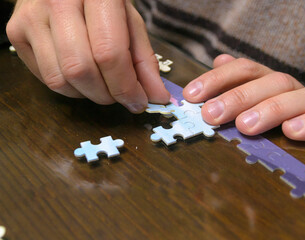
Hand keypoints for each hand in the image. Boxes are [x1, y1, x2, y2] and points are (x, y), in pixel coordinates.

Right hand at [6, 0, 169, 111]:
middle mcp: (57, 2)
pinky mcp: (16, 32)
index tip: (139, 102)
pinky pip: (45, 78)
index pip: (109, 53)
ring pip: (60, 80)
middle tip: (120, 95)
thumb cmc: (101, 2)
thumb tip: (157, 97)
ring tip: (101, 84)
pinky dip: (70, 88)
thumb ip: (144, 61)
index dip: (125, 86)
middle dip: (106, 95)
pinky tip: (80, 76)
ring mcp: (31, 17)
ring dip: (87, 94)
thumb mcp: (130, 23)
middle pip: (81, 70)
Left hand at [183, 54, 304, 144]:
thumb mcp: (249, 107)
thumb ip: (234, 86)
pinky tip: (291, 131)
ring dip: (270, 109)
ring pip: (297, 97)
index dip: (216, 79)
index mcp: (266, 81)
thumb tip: (218, 59)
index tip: (191, 96)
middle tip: (212, 114)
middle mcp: (290, 88)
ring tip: (246, 126)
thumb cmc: (273, 125)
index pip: (243, 69)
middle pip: (267, 82)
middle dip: (237, 97)